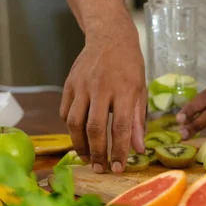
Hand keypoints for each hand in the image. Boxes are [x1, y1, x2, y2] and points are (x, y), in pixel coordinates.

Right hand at [60, 27, 145, 173]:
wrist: (109, 36)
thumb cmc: (130, 67)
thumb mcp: (140, 91)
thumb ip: (138, 121)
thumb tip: (139, 149)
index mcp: (124, 90)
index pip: (120, 128)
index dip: (119, 151)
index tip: (119, 168)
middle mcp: (100, 88)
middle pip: (94, 128)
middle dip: (97, 153)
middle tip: (100, 169)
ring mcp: (81, 85)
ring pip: (74, 122)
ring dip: (80, 144)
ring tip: (87, 158)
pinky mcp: (69, 84)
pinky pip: (65, 112)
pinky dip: (70, 128)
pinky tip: (79, 137)